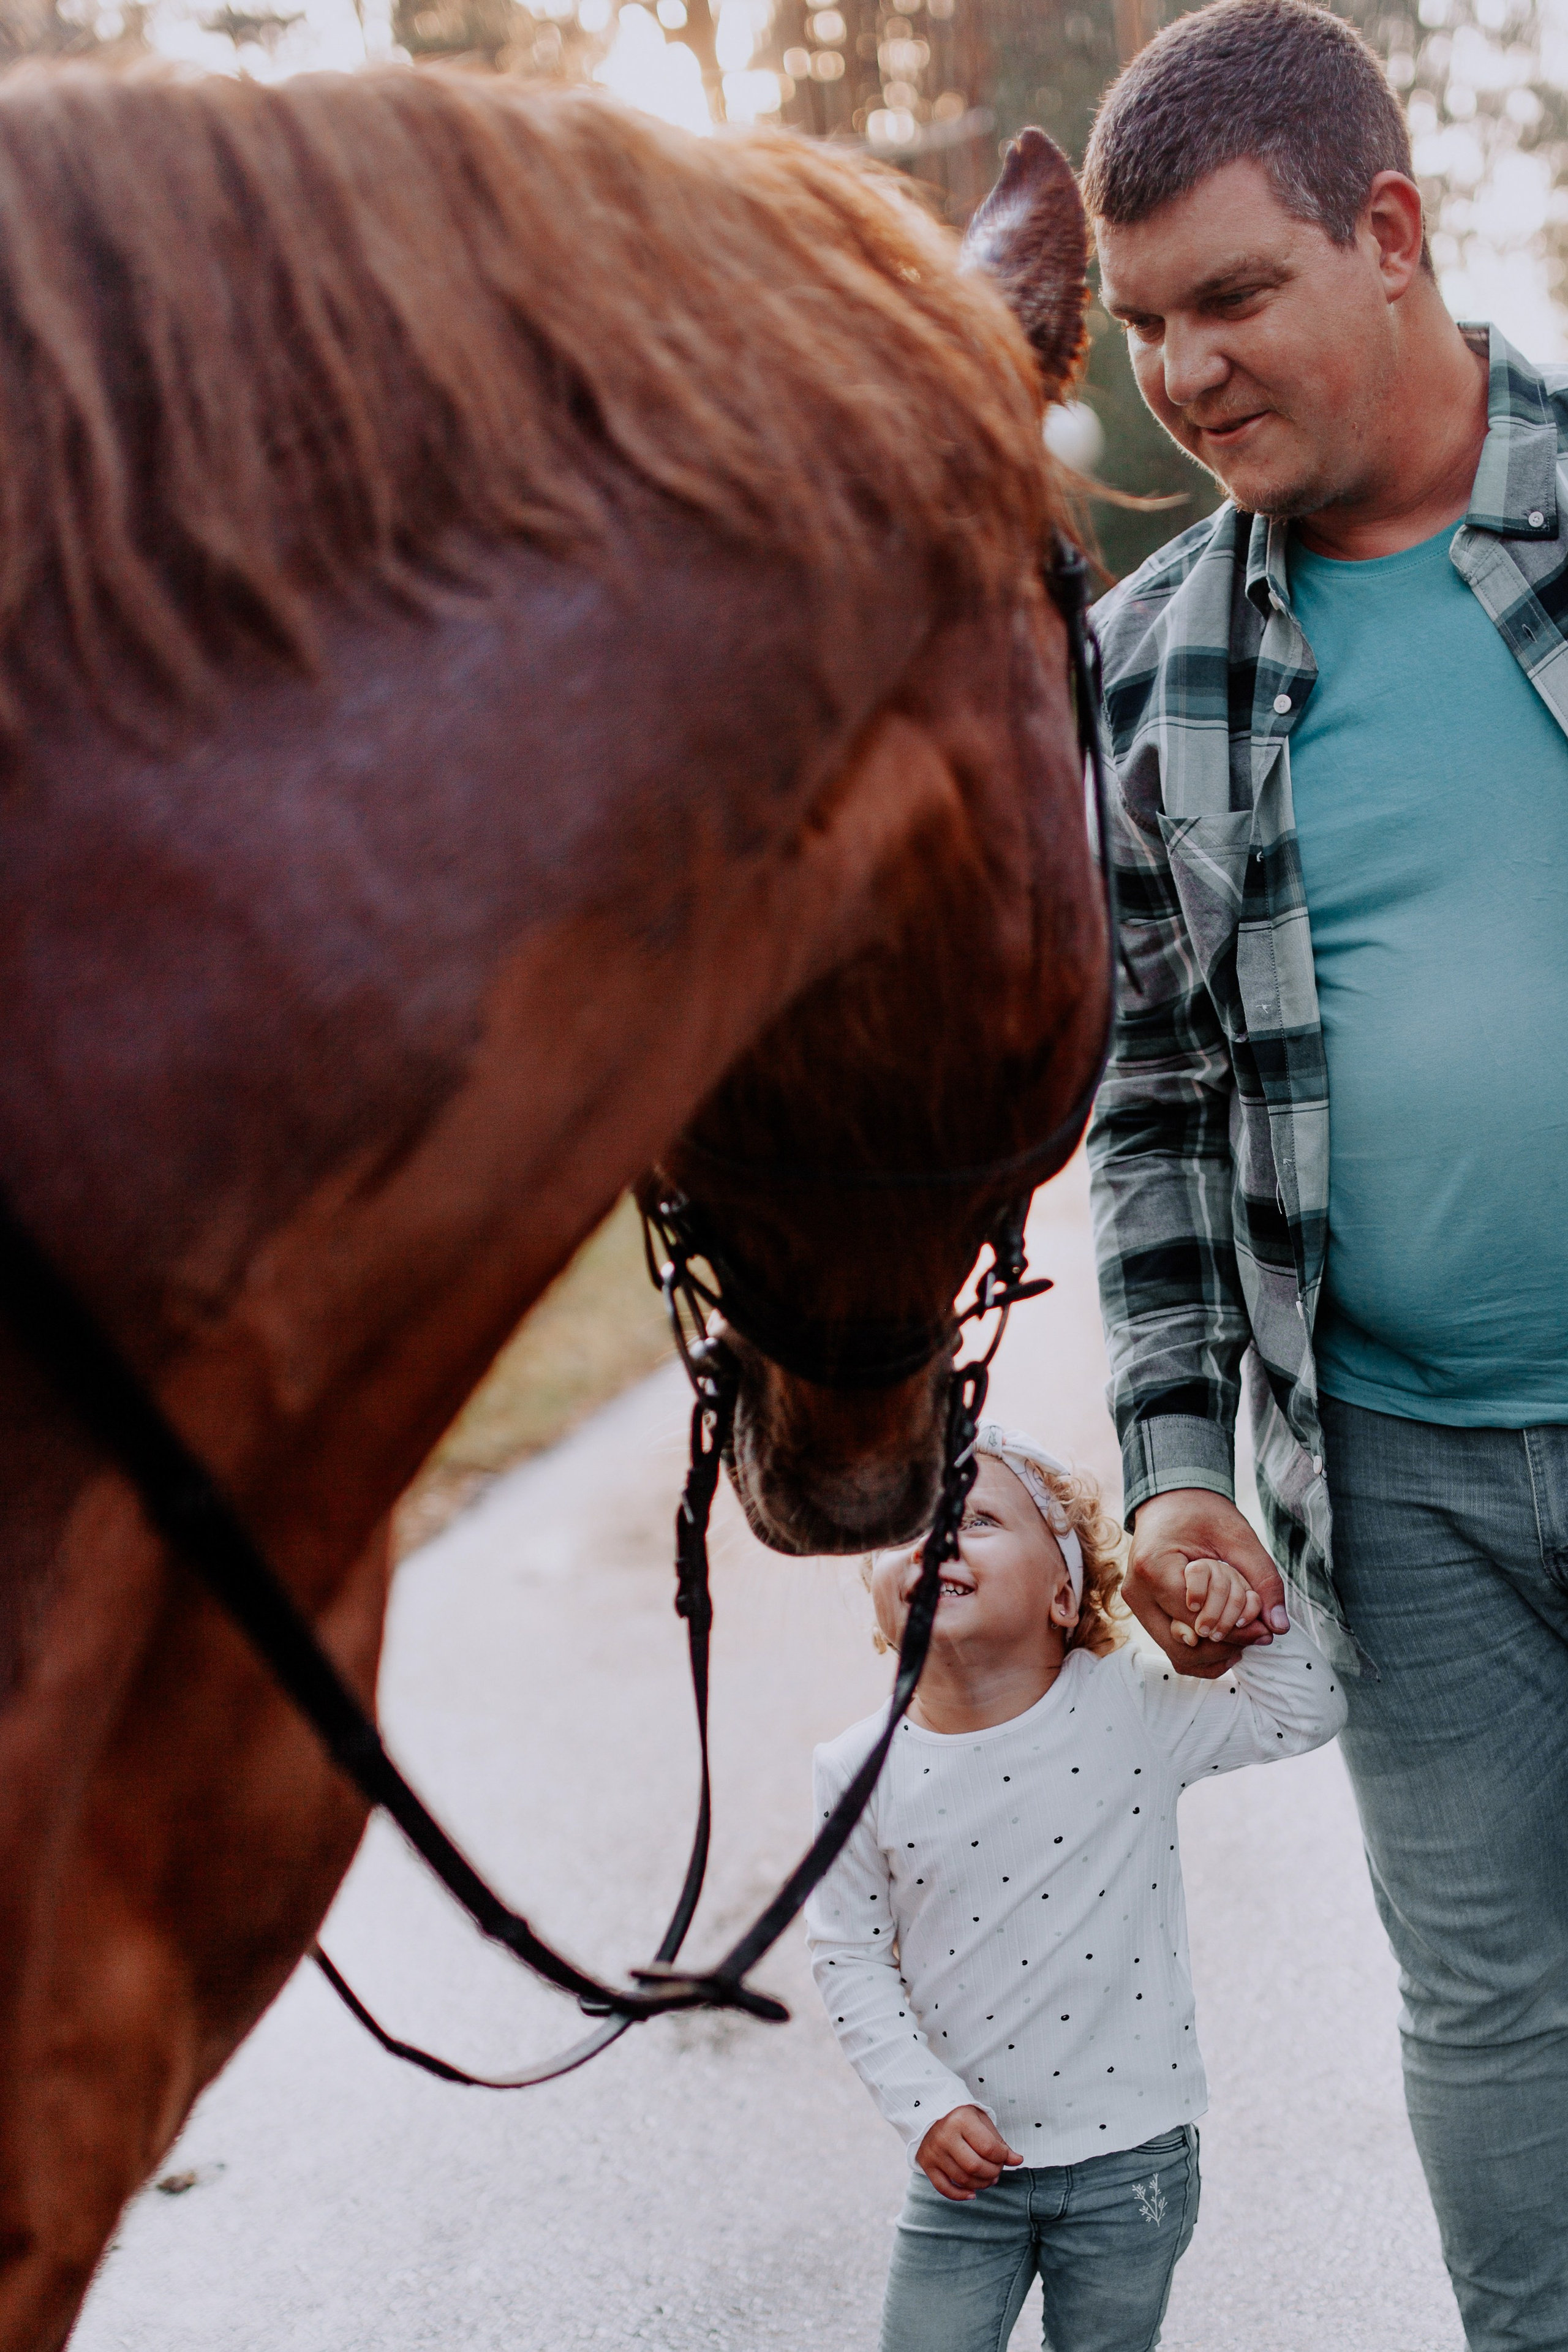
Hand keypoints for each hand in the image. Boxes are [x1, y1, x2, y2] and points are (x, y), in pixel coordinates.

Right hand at [916, 2105, 1022, 2200]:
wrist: (929, 2110)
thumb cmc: (961, 2116)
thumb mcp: (982, 2121)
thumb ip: (999, 2142)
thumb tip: (1017, 2161)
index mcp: (961, 2120)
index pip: (988, 2148)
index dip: (1002, 2157)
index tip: (1005, 2156)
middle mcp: (945, 2136)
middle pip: (975, 2167)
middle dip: (993, 2172)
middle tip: (997, 2169)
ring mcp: (934, 2152)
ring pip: (963, 2179)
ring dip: (981, 2184)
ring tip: (988, 2178)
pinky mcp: (926, 2163)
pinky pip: (944, 2188)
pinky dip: (960, 2195)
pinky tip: (973, 2193)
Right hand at [1126, 1489, 1287, 1680]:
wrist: (1172, 1500)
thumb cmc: (1203, 1513)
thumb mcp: (1240, 1539)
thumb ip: (1263, 1580)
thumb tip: (1279, 1627)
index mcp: (1154, 1568)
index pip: (1198, 1620)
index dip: (1236, 1629)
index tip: (1263, 1628)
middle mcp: (1137, 1591)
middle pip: (1184, 1647)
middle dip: (1226, 1644)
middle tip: (1256, 1633)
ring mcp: (1137, 1604)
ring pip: (1178, 1655)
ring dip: (1215, 1653)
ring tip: (1242, 1635)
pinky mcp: (1144, 1611)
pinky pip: (1173, 1647)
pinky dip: (1203, 1652)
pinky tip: (1226, 1638)